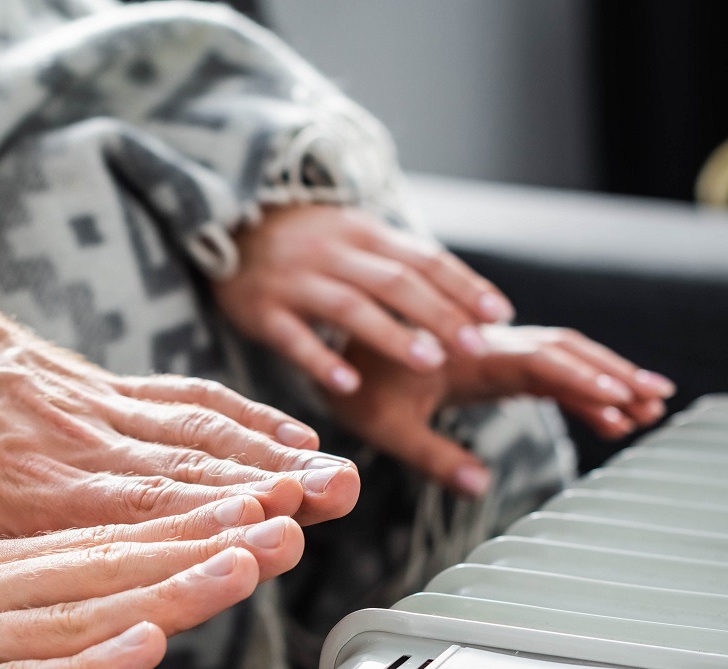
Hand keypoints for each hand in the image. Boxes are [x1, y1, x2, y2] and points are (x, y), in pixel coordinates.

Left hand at [0, 268, 360, 553]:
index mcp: (24, 492)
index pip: (127, 518)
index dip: (198, 528)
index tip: (260, 536)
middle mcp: (77, 448)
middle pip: (183, 478)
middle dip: (262, 494)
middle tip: (327, 504)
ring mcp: (101, 413)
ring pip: (200, 437)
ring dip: (272, 457)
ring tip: (333, 478)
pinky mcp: (113, 390)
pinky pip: (188, 401)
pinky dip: (246, 417)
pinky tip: (292, 439)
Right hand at [0, 497, 303, 668]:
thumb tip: (66, 610)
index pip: (95, 547)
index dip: (179, 531)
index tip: (253, 516)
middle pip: (105, 568)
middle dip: (201, 548)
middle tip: (284, 527)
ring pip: (78, 615)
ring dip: (166, 591)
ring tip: (242, 569)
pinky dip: (82, 667)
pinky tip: (141, 646)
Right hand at [210, 205, 512, 395]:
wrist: (227, 224)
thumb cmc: (308, 243)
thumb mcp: (355, 239)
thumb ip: (402, 264)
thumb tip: (467, 298)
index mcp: (364, 234)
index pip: (423, 258)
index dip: (464, 285)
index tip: (500, 315)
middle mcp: (333, 253)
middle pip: (395, 282)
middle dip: (440, 314)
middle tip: (477, 346)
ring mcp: (296, 281)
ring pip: (351, 307)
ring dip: (393, 335)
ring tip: (432, 363)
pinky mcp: (262, 310)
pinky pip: (294, 338)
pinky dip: (322, 360)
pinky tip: (349, 385)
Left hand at [330, 326, 674, 496]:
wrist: (339, 342)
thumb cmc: (359, 381)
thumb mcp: (386, 424)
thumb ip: (432, 455)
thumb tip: (479, 486)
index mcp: (471, 351)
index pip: (539, 360)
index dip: (581, 379)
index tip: (619, 398)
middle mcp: (492, 344)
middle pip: (566, 353)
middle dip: (613, 375)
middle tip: (658, 399)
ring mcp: (498, 351)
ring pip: (564, 359)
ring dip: (607, 379)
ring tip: (652, 406)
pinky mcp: (496, 362)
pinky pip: (547, 371)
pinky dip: (582, 389)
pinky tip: (611, 415)